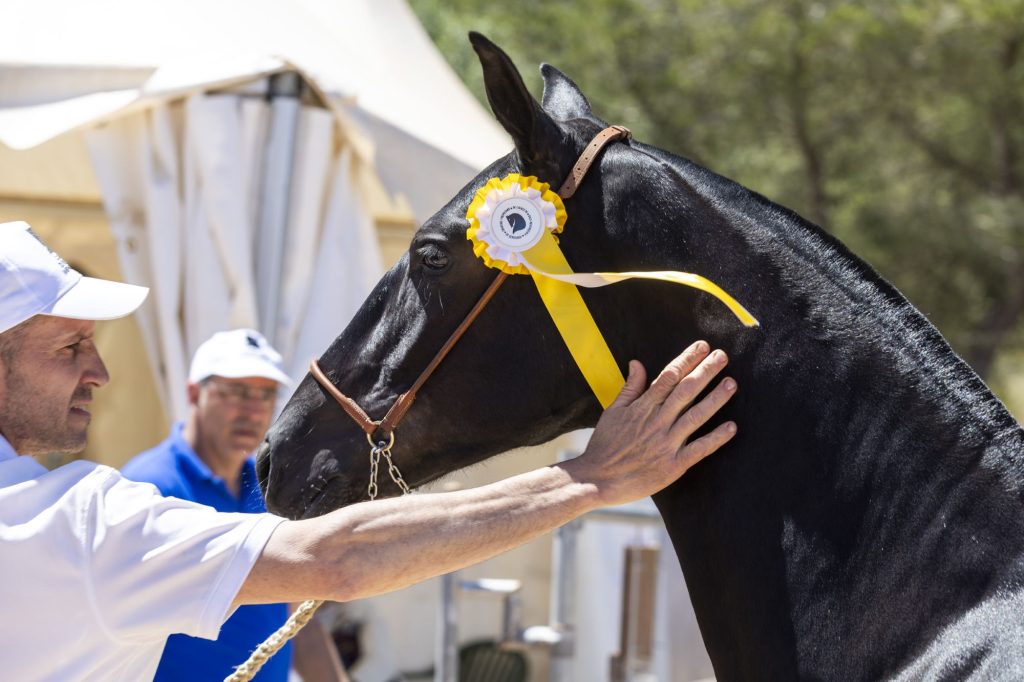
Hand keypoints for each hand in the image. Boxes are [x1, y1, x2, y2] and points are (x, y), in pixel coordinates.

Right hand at [566, 340, 736, 506]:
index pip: (669, 377)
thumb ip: (629, 388)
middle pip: (686, 391)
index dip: (687, 359)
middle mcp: (657, 422)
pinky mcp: (672, 467)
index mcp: (642, 407)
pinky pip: (698, 450)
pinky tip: (732, 427)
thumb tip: (637, 363)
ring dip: (715, 399)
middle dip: (705, 371)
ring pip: (695, 416)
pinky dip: (715, 439)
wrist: (596, 480)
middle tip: (722, 356)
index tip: (703, 346)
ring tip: (732, 383)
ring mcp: (666, 444)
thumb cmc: (603, 445)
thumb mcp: (612, 411)